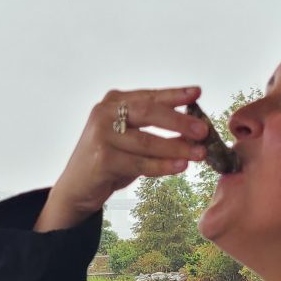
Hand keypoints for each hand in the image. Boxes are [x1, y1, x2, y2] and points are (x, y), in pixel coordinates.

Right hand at [35, 88, 208, 232]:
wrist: (77, 188)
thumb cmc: (109, 161)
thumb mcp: (131, 141)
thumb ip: (155, 132)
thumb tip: (193, 131)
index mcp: (113, 102)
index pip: (149, 96)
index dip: (174, 94)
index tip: (197, 93)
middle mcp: (104, 113)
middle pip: (148, 113)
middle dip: (179, 121)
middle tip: (203, 130)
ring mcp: (101, 135)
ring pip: (146, 141)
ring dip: (176, 147)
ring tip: (199, 153)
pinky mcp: (103, 159)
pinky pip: (140, 163)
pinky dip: (162, 166)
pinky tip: (180, 166)